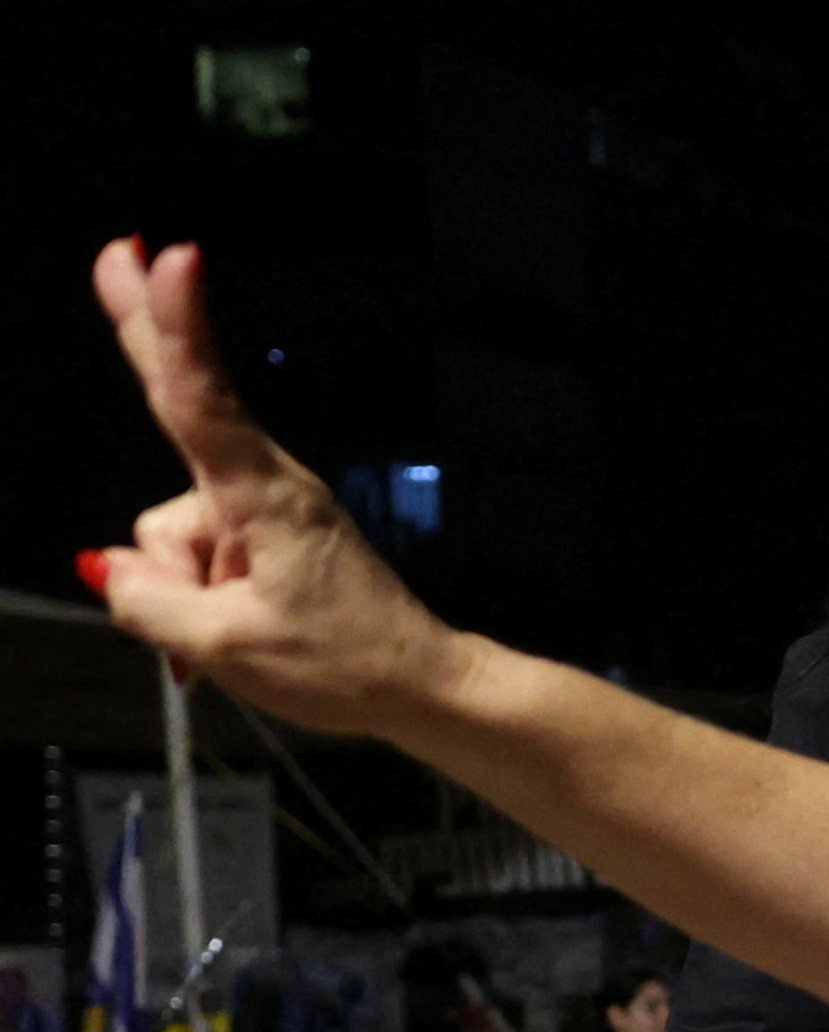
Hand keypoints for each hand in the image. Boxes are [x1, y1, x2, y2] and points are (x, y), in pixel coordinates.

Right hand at [85, 239, 467, 733]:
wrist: (420, 686)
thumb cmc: (346, 666)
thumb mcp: (231, 648)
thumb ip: (151, 603)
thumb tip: (111, 568)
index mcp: (261, 496)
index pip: (201, 399)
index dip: (174, 327)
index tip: (170, 259)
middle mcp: (260, 485)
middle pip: (181, 402)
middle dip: (144, 327)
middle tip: (114, 251)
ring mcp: (260, 507)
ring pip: (173, 531)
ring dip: (185, 583)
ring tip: (244, 628)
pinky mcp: (262, 533)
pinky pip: (196, 552)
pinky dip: (198, 590)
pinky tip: (230, 623)